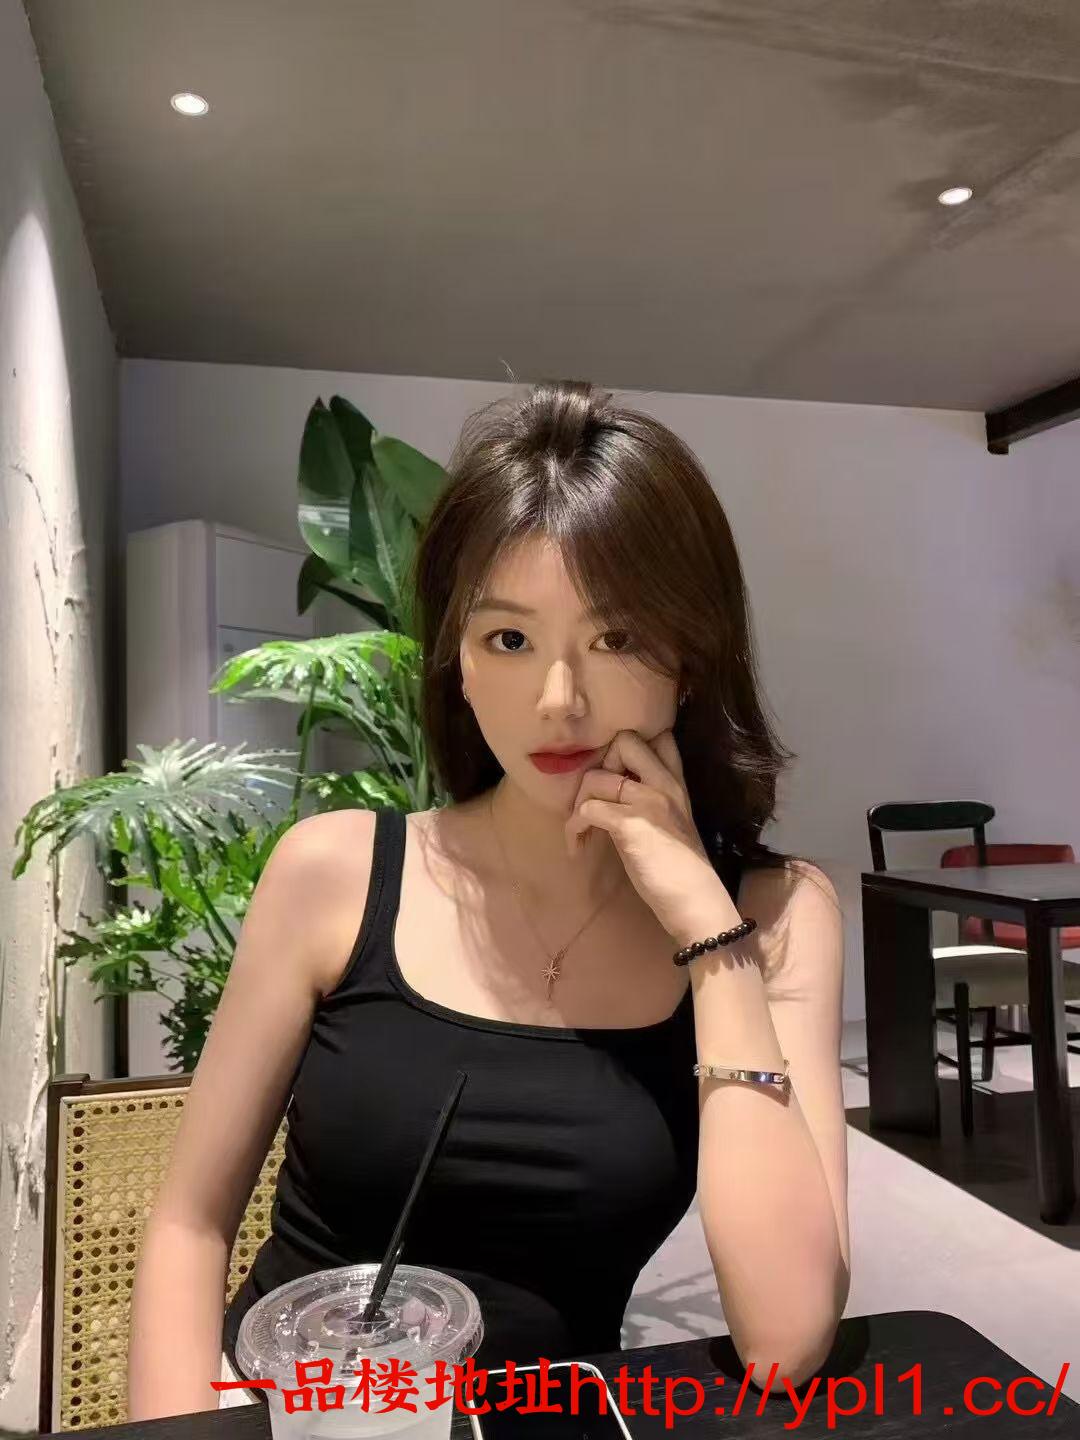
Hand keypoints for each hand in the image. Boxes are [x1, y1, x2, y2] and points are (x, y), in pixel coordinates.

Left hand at [565, 727, 728, 938]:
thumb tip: (616, 792)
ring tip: (580, 831)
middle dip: (599, 765)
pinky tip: (578, 848)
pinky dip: (574, 829)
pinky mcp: (630, 824)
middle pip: (623, 741)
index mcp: (677, 783)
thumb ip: (653, 800)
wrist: (696, 900)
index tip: (613, 773)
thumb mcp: (673, 822)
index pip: (659, 736)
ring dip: (578, 805)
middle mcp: (664, 783)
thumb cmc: (682, 869)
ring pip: (594, 778)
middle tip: (595, 798)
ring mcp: (647, 801)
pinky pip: (586, 811)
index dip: (628, 747)